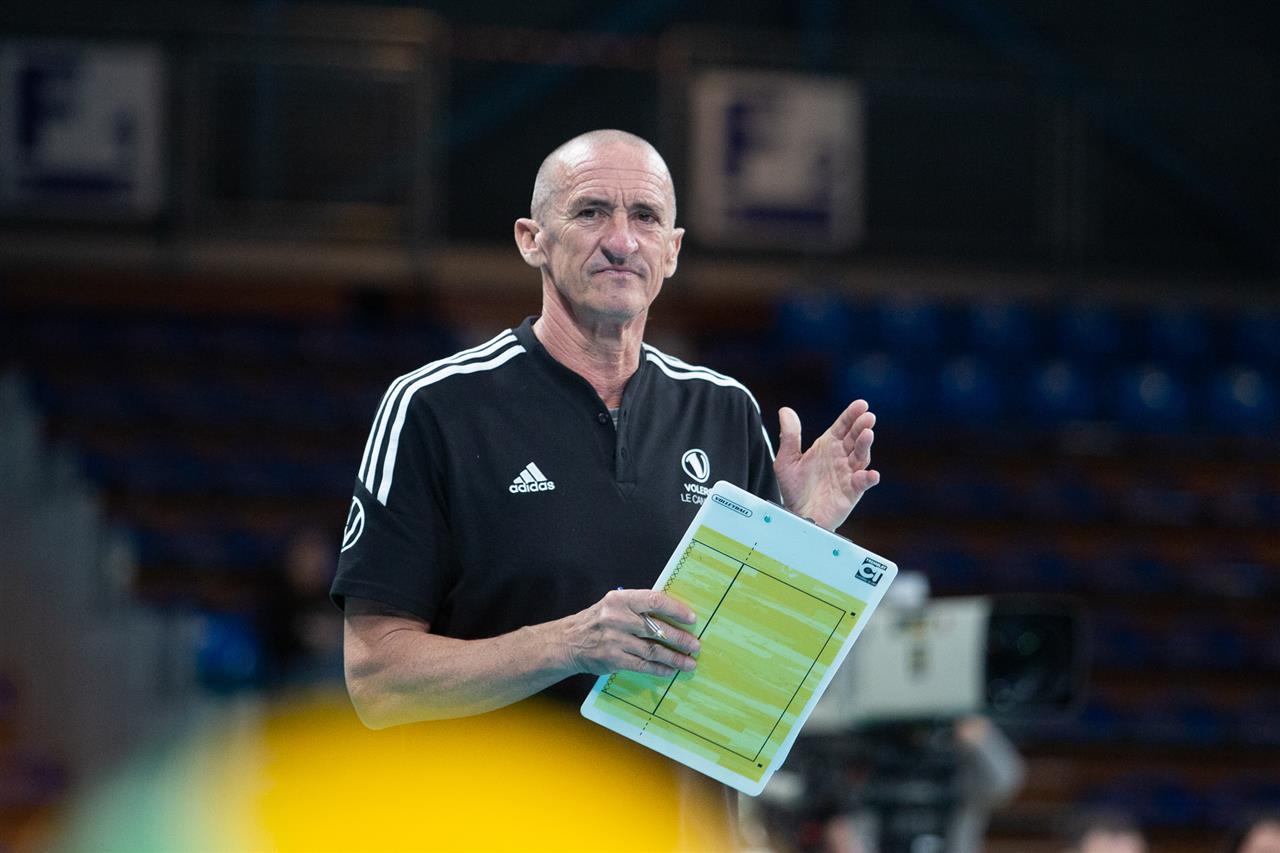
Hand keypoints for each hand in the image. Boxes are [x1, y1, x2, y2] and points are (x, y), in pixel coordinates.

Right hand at [559, 589, 699, 677]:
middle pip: (657, 629)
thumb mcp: (614, 604)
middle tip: (695, 645)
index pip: (654, 601)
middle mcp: (617, 618)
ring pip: (652, 650)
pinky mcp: (613, 660)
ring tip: (689, 662)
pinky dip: (659, 669)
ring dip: (674, 658)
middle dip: (680, 638)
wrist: (568, 642)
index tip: (691, 619)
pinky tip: (670, 671)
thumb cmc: (598, 621)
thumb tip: (672, 615)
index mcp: (620, 599)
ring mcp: (615, 640)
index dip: (676, 610)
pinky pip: (642, 665)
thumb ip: (638, 607)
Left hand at [774, 400, 879, 530]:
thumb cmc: (794, 489)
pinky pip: (863, 483)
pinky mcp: (851, 492)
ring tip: (867, 434)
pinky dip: (868, 478)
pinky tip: (870, 474)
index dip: (852, 415)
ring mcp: (848, 474)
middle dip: (862, 427)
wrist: (796, 516)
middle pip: (855, 438)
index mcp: (827, 446)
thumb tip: (785, 411)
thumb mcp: (786, 461)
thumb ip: (789, 437)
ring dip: (865, 446)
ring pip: (861, 456)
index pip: (843, 426)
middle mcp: (841, 457)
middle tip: (868, 417)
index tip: (861, 405)